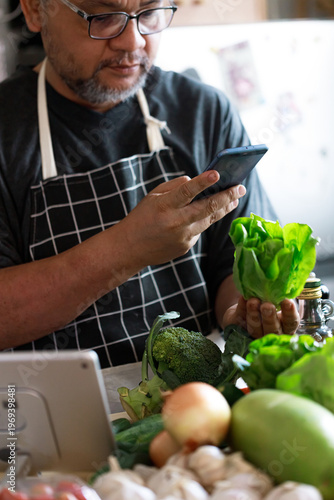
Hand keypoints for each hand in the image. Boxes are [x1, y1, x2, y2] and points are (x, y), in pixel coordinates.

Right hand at [117, 170, 245, 267]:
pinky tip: (203, 216)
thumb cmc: (142, 217)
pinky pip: (199, 230)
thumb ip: (176, 187)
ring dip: (224, 208)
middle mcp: (176, 222)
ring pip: (209, 219)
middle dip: (227, 196)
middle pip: (207, 208)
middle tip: (241, 187)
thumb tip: (196, 181)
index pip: (186, 192)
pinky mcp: (186, 246)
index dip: (203, 182)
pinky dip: (203, 221)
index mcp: (165, 206)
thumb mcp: (153, 196)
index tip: (217, 173)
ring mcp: (183, 236)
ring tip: (235, 199)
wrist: (130, 248)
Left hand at [223, 296, 299, 337]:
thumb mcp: (274, 299)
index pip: (290, 322)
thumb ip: (277, 295)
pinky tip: (243, 299)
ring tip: (252, 302)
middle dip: (270, 317)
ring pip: (255, 329)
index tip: (287, 301)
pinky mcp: (239, 331)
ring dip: (254, 315)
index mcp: (285, 326)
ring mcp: (254, 335)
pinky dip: (242, 309)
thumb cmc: (266, 302)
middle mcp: (271, 333)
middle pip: (272, 329)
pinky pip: (240, 321)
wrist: (245, 307)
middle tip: (267, 305)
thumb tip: (280, 284)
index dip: (289, 313)